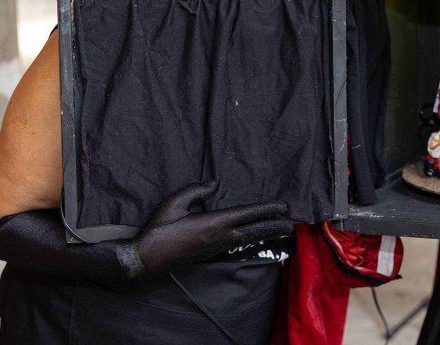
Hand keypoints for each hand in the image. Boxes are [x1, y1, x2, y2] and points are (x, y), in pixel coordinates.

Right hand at [117, 180, 293, 278]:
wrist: (147, 258)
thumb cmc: (159, 228)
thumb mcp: (174, 203)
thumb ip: (196, 190)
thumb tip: (214, 182)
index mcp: (214, 223)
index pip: (247, 215)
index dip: (267, 210)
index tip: (283, 207)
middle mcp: (220, 238)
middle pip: (254, 231)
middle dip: (274, 226)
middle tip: (292, 224)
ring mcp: (216, 248)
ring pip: (248, 240)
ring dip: (265, 234)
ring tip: (281, 231)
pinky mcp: (210, 255)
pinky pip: (237, 246)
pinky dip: (251, 241)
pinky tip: (255, 238)